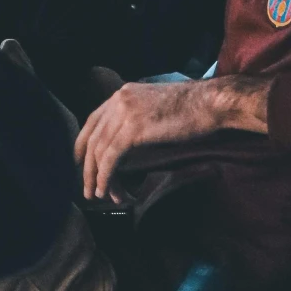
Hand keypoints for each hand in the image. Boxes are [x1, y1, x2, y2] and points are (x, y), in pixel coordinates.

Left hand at [75, 76, 269, 201]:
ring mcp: (125, 112)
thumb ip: (137, 119)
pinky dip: (106, 177)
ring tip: (101, 196)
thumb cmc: (191, 110)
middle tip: (89, 190)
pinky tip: (108, 190)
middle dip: (87, 168)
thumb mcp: (155, 108)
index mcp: (123, 93)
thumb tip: (127, 144)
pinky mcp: (133, 129)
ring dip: (97, 178)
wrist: (209, 104)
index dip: (83, 145)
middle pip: (92, 137)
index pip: (93, 121)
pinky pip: (110, 157)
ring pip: (99, 150)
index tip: (82, 165)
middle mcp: (119, 99)